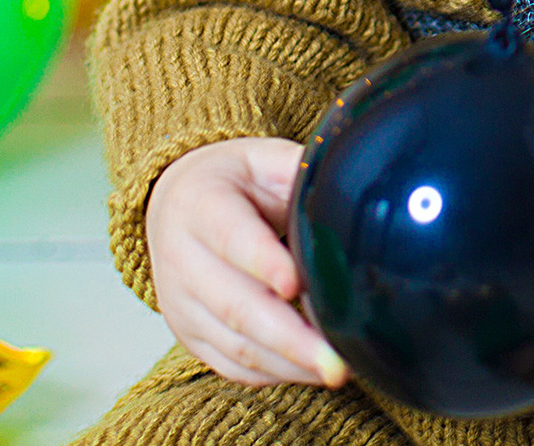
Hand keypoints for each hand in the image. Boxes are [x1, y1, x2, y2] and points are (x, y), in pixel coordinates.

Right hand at [143, 136, 349, 388]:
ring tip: (337, 369)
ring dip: (289, 362)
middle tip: (336, 359)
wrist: (174, 205)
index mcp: (201, 203)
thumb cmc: (233, 182)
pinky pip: (232, 366)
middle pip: (235, 305)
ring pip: (235, 345)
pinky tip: (312, 370)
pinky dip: (275, 373)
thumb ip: (302, 174)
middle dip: (290, 337)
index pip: (232, 236)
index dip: (264, 262)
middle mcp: (182, 258)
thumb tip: (359, 192)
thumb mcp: (264, 159)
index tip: (296, 284)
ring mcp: (181, 304)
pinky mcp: (190, 335)